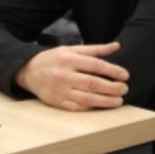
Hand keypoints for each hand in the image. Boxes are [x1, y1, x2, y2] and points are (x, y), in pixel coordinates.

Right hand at [15, 42, 129, 111]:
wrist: (29, 71)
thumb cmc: (54, 58)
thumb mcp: (72, 49)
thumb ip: (95, 49)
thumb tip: (116, 46)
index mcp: (69, 59)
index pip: (95, 65)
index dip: (112, 70)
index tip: (125, 75)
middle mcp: (64, 75)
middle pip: (92, 83)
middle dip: (112, 87)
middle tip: (124, 89)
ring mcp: (60, 90)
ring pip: (86, 98)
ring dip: (105, 101)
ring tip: (118, 101)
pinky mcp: (56, 102)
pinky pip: (76, 108)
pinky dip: (90, 108)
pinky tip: (101, 106)